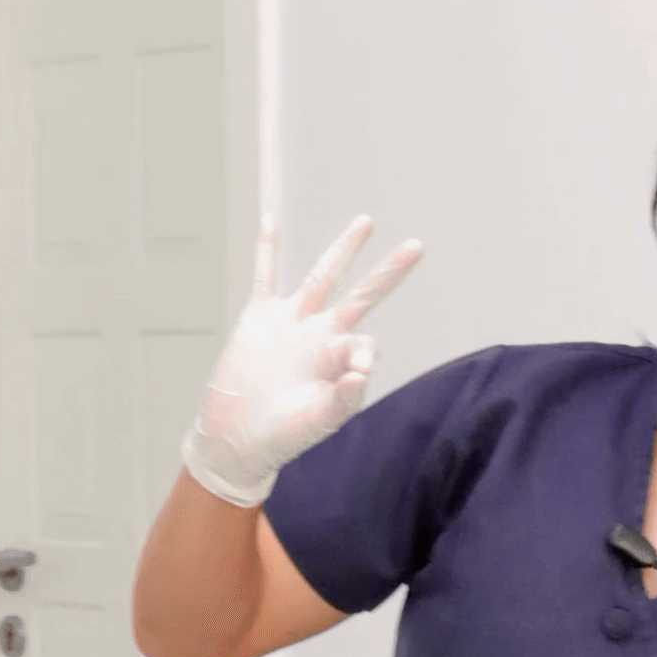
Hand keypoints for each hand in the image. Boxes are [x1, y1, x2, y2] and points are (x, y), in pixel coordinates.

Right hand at [182, 215, 423, 506]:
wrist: (239, 438)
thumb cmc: (286, 433)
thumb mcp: (322, 420)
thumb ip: (346, 397)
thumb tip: (363, 369)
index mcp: (341, 360)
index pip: (363, 344)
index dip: (358, 356)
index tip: (350, 375)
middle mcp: (322, 335)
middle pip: (361, 294)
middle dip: (388, 271)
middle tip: (417, 246)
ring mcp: (292, 323)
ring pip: (323, 277)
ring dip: (343, 249)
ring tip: (367, 221)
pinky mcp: (258, 318)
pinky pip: (265, 276)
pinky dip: (266, 249)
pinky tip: (271, 218)